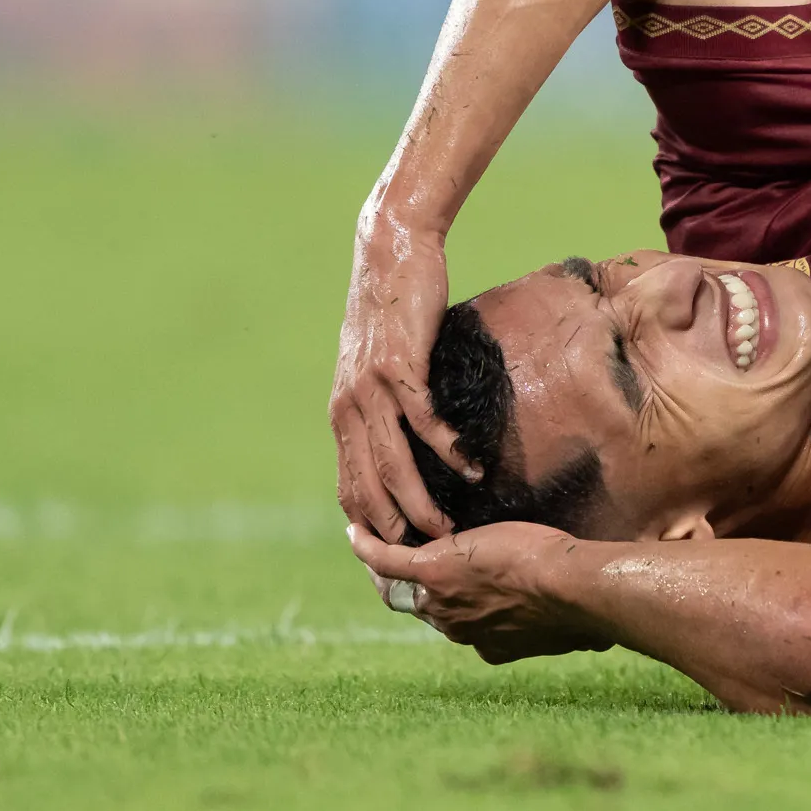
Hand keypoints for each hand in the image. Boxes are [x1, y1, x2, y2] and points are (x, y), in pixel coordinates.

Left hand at [330, 214, 475, 539]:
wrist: (391, 251)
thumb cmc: (394, 307)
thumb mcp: (380, 363)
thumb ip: (386, 402)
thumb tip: (408, 435)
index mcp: (343, 414)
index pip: (350, 486)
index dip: (369, 526)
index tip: (397, 557)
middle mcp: (349, 408)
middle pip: (369, 485)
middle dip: (395, 528)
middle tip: (425, 558)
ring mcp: (370, 388)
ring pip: (393, 461)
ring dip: (420, 499)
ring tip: (447, 527)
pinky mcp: (398, 366)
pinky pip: (422, 419)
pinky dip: (445, 448)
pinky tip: (467, 467)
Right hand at [349, 522, 615, 664]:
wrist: (570, 589)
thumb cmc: (586, 607)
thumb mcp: (576, 628)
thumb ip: (574, 632)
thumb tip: (602, 642)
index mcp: (490, 642)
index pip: (463, 624)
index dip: (455, 609)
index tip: (457, 595)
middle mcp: (458, 628)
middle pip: (424, 607)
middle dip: (411, 590)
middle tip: (399, 566)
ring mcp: (440, 602)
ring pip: (398, 585)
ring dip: (384, 567)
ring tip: (373, 544)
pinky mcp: (431, 571)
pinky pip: (388, 558)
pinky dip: (370, 546)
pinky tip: (355, 533)